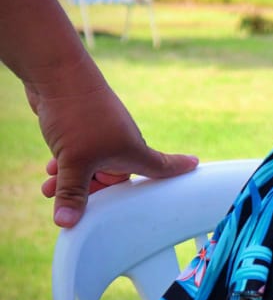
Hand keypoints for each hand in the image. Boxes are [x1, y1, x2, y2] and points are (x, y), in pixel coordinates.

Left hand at [27, 78, 197, 226]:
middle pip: (117, 176)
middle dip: (95, 191)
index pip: (161, 167)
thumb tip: (67, 224)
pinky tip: (50, 167)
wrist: (57, 74)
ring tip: (51, 186)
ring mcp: (102, 133)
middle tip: (74, 203)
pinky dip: (66, 163)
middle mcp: (121, 142)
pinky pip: (80, 154)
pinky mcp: (82, 127)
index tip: (194, 166)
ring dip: (73, 179)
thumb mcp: (74, 161)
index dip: (178, 169)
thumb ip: (72, 193)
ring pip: (93, 166)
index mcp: (133, 151)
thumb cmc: (78, 115)